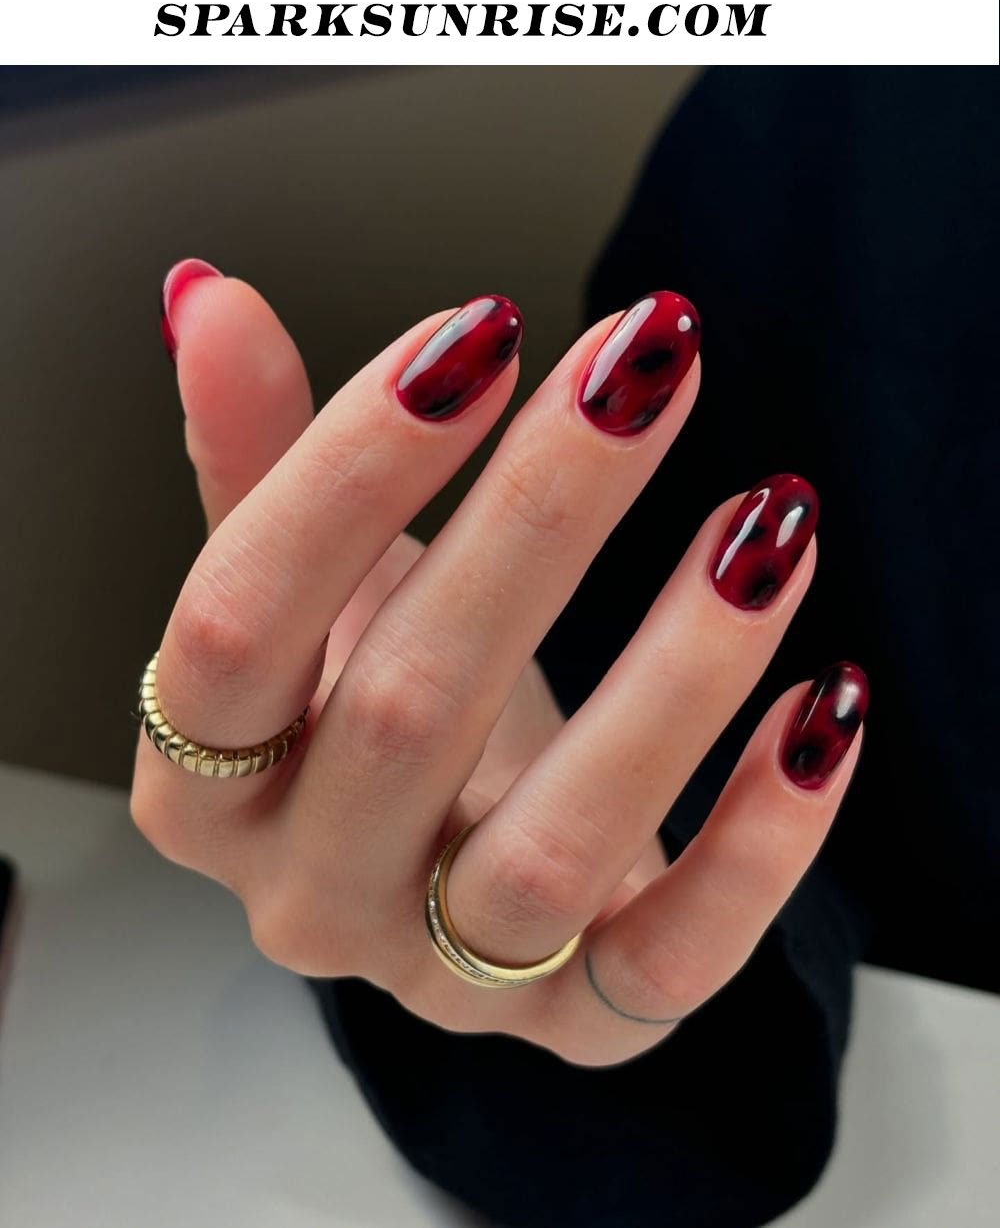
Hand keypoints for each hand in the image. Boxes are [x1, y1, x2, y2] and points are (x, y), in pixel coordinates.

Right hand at [132, 260, 867, 1066]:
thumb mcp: (314, 586)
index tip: (476, 334)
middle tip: (636, 370)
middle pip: (404, 715)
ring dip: (673, 677)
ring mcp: (444, 975)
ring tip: (764, 526)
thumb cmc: (378, 704)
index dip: (344, 473)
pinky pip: (672, 961)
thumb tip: (205, 300)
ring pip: (549, 845)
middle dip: (536, 523)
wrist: (451, 857)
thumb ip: (260, 458)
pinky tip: (826, 708)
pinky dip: (759, 844)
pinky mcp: (576, 1020)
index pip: (236, 628)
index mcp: (205, 780)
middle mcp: (310, 893)